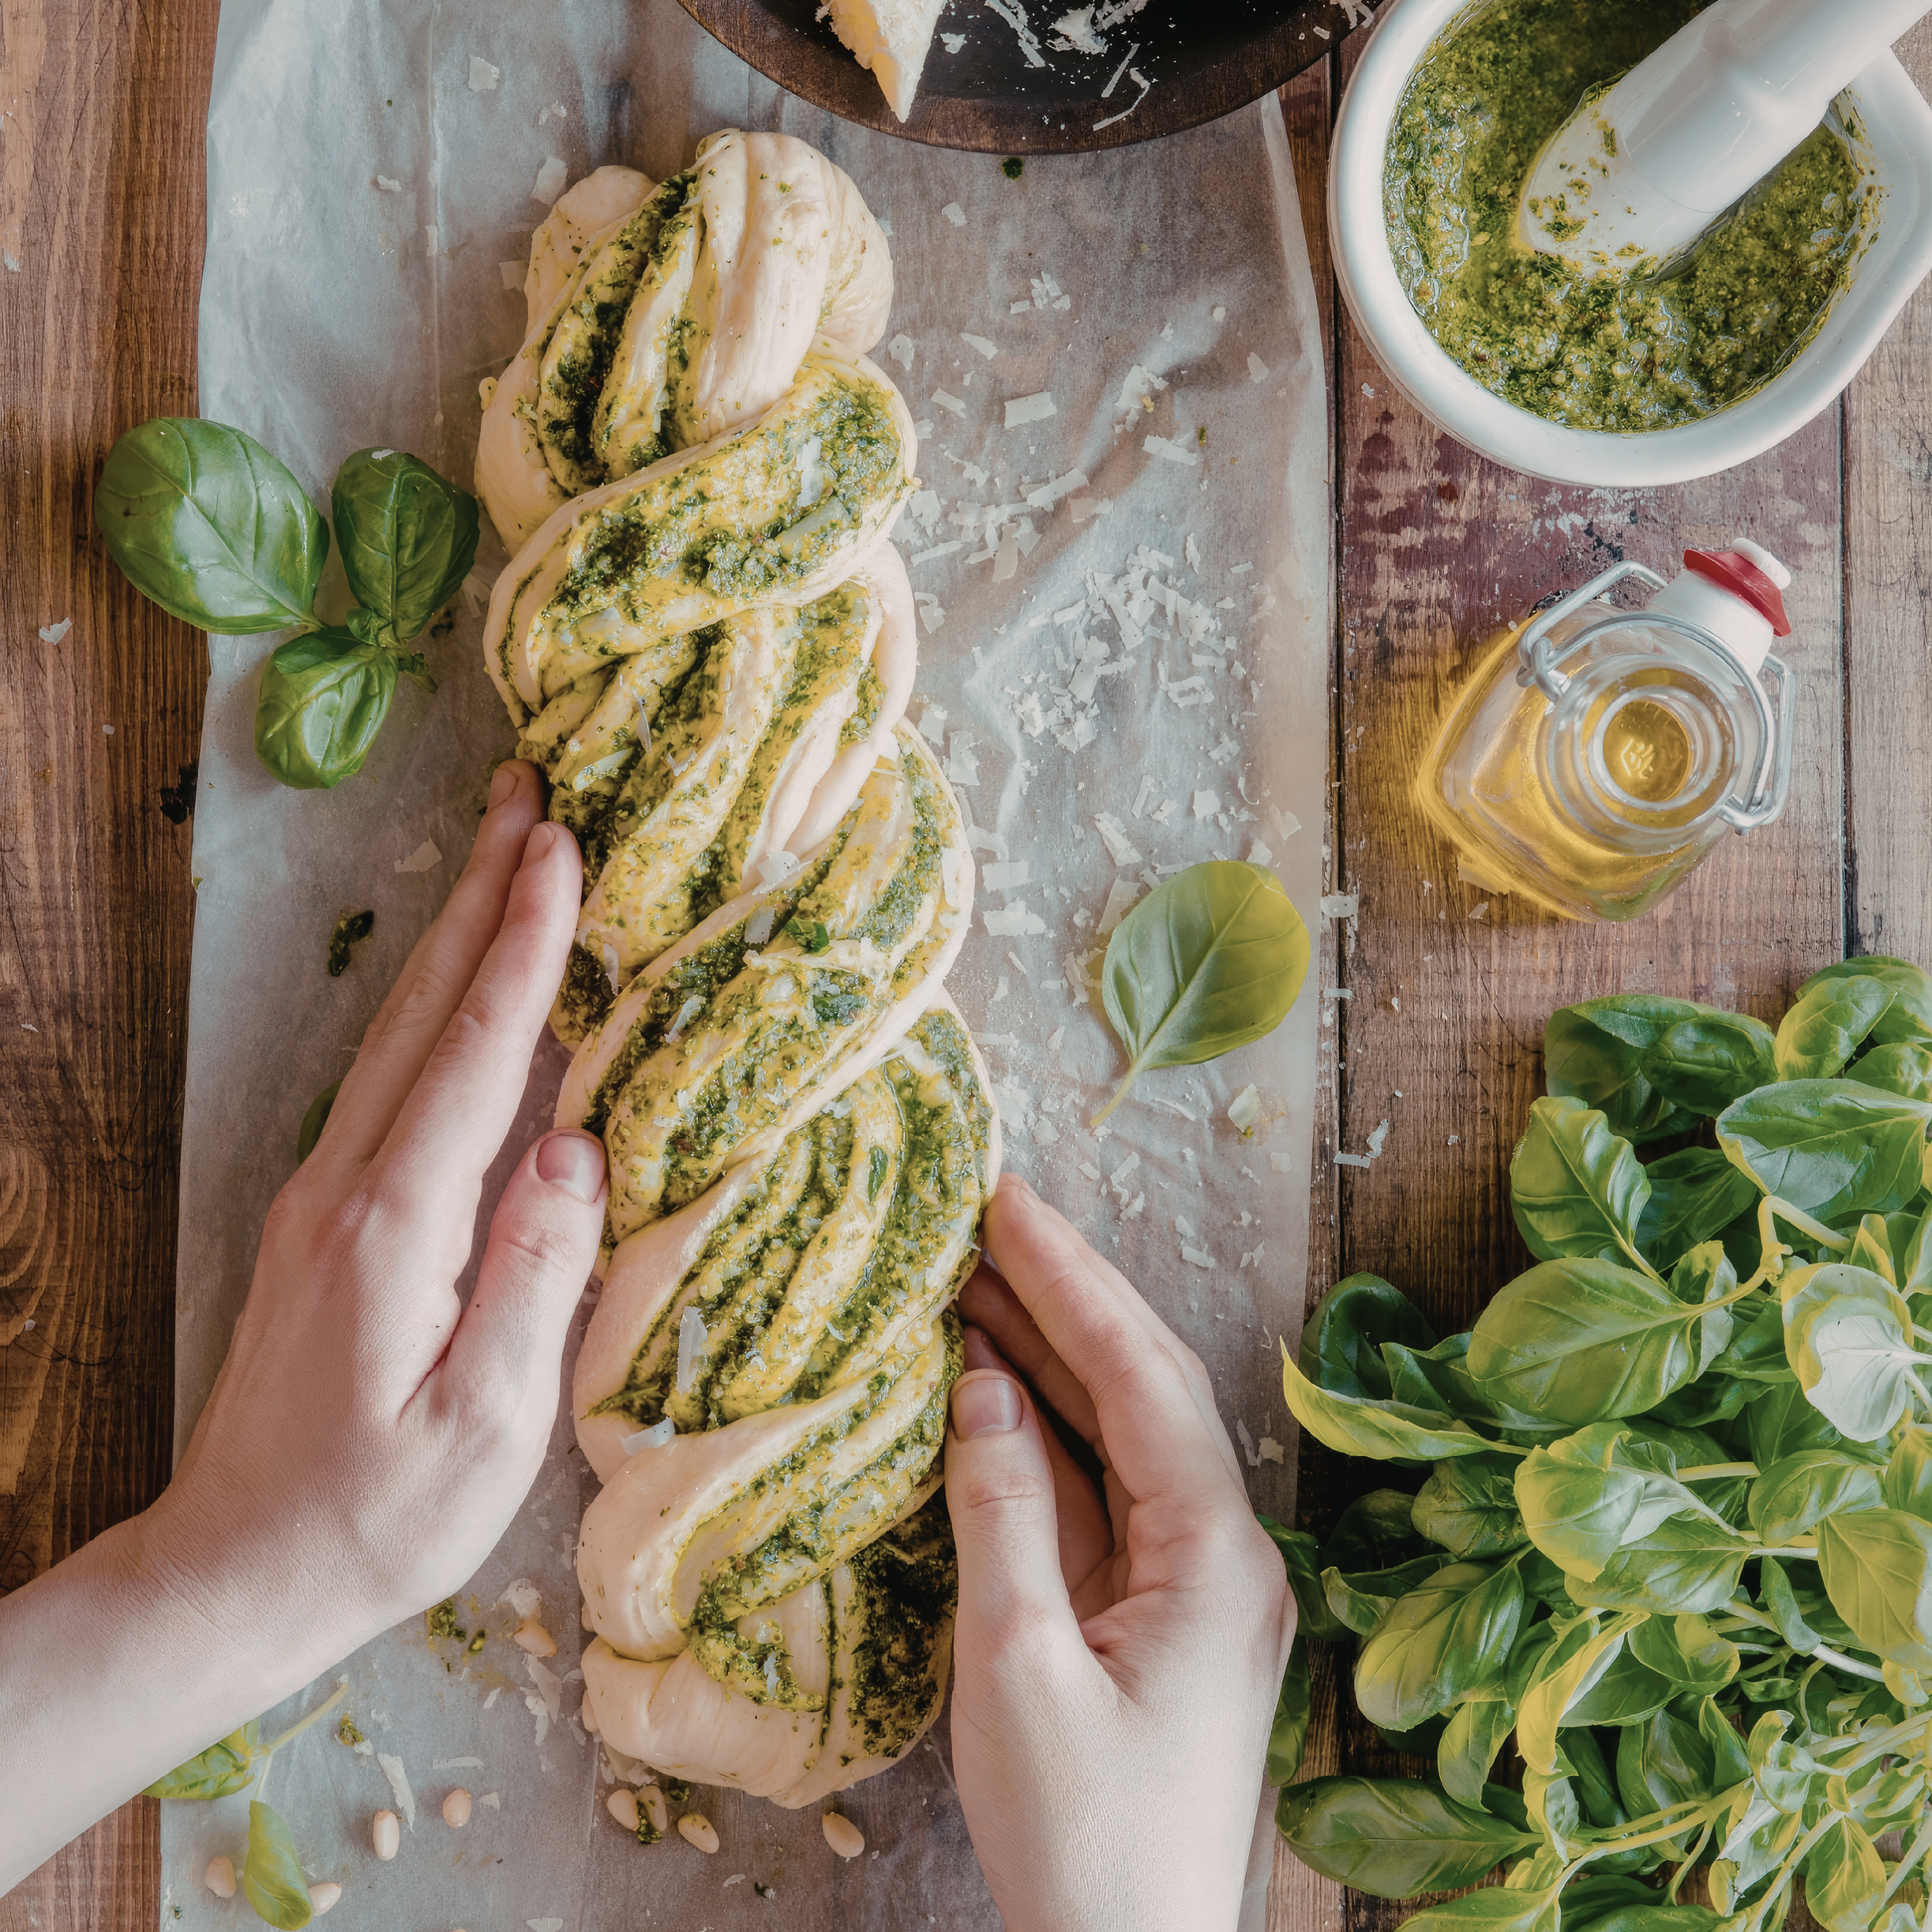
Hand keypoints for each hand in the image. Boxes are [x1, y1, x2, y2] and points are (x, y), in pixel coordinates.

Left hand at [0, 759, 604, 1886]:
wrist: (236, 1572)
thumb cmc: (377, 1519)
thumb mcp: (483, 1429)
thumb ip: (534, 1282)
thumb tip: (580, 1150)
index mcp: (394, 1227)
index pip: (473, 1058)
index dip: (524, 951)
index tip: (561, 852)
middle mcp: (346, 1187)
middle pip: (421, 1013)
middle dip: (481, 898)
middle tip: (526, 795)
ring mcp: (323, 1196)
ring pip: (396, 1035)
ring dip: (455, 937)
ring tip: (504, 854)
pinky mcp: (323, 1218)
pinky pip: (388, 1078)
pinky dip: (435, 1004)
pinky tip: (464, 988)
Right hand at [945, 1175, 1292, 1931]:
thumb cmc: (1084, 1841)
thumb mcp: (1018, 1669)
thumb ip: (1001, 1511)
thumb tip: (981, 1381)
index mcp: (1217, 1555)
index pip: (1139, 1376)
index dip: (1071, 1280)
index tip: (1007, 1201)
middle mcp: (1225, 1551)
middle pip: (1143, 1387)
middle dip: (1065, 1296)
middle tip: (985, 1214)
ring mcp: (1194, 1583)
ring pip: (1118, 1435)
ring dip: (1047, 1357)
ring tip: (970, 1277)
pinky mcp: (1156, 1616)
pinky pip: (1100, 1495)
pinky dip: (1041, 1435)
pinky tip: (987, 1388)